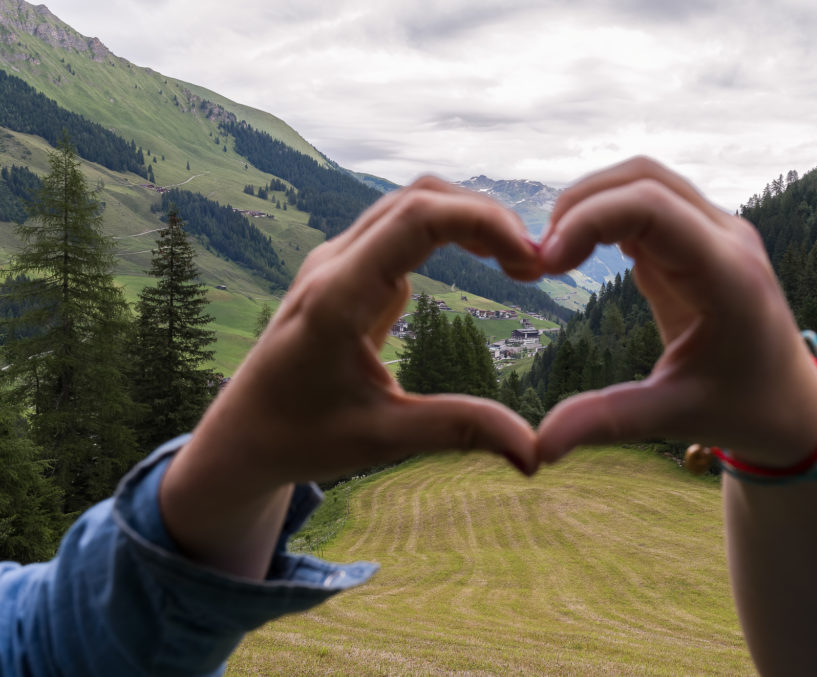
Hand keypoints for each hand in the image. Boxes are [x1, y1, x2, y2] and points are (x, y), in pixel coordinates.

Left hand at [160, 178, 541, 576]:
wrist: (240, 436)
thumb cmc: (300, 438)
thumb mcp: (383, 438)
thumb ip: (459, 431)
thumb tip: (535, 453)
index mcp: (338, 297)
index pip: (416, 219)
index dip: (482, 221)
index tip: (532, 260)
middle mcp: (333, 265)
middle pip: (418, 198)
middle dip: (485, 217)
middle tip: (536, 263)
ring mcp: (336, 264)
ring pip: (409, 206)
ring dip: (467, 220)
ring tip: (518, 262)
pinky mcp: (344, 274)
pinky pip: (400, 231)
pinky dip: (449, 233)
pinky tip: (483, 263)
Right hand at [535, 157, 816, 466]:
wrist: (792, 404)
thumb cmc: (743, 410)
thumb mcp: (674, 417)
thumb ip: (607, 422)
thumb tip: (539, 447)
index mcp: (727, 275)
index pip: (652, 207)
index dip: (589, 221)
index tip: (544, 264)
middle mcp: (726, 239)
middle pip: (643, 178)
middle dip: (580, 206)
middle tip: (537, 260)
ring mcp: (716, 233)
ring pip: (644, 181)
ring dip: (591, 206)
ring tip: (553, 257)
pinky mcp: (700, 239)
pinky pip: (648, 204)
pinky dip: (605, 217)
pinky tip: (577, 255)